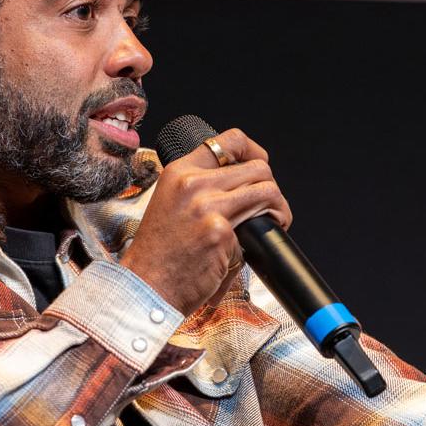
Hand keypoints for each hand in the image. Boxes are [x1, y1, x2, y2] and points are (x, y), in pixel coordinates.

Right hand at [120, 128, 291, 315]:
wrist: (146, 285)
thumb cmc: (159, 253)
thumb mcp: (170, 202)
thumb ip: (200, 187)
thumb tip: (239, 182)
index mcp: (180, 171)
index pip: (230, 140)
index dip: (255, 152)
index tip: (261, 166)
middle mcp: (194, 183)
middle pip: (259, 168)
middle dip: (272, 189)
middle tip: (271, 209)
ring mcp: (209, 207)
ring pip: (267, 192)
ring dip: (279, 209)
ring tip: (273, 223)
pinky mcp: (222, 233)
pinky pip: (257, 229)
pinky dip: (256, 243)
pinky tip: (245, 252)